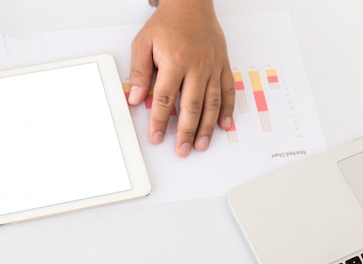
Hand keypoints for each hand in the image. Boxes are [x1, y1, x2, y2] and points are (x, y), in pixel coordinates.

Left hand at [129, 0, 234, 156]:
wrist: (191, 4)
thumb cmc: (166, 24)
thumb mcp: (143, 44)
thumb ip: (139, 72)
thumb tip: (134, 98)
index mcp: (175, 61)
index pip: (164, 98)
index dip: (160, 120)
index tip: (156, 137)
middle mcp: (197, 66)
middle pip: (191, 105)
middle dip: (186, 131)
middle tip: (182, 150)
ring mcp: (213, 67)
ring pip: (211, 102)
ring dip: (206, 127)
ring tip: (201, 145)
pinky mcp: (223, 65)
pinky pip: (228, 90)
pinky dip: (227, 109)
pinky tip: (223, 126)